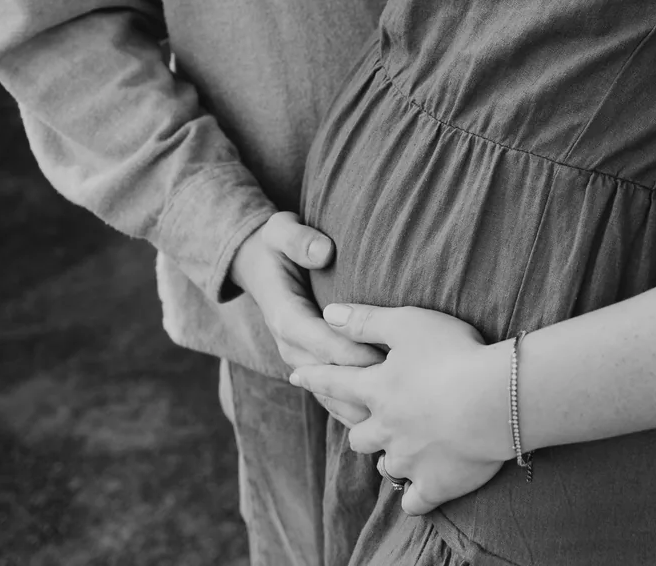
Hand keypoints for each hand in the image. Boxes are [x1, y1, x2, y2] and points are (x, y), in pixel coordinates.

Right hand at [229, 214, 382, 424]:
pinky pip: (328, 394)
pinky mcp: (307, 365)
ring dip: (358, 407)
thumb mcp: (280, 232)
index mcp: (285, 316)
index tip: (383, 359)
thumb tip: (324, 252)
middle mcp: (289, 345)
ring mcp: (297, 359)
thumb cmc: (275, 246)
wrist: (254, 264)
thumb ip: (300, 241)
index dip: (351, 352)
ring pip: (328, 393)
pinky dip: (351, 409)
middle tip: (401, 396)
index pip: (320, 341)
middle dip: (362, 387)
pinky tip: (380, 422)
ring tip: (394, 419)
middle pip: (328, 375)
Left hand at [292, 304, 512, 515]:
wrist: (496, 398)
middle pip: (358, 437)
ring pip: (386, 467)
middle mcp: (386, 429)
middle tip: (371, 422)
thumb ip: (366, 320)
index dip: (314, 377)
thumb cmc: (454, 354)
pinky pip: (415, 502)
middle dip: (361, 429)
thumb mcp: (408, 323)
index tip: (296, 375)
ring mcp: (410, 460)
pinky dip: (415, 498)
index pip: (335, 382)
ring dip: (389, 459)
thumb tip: (326, 314)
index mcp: (377, 390)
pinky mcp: (436, 484)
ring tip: (400, 453)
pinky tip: (418, 492)